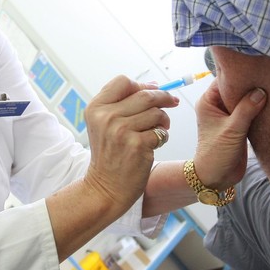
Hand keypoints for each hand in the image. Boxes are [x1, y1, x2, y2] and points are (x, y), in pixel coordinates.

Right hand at [82, 76, 178, 212]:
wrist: (105, 188)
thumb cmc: (109, 155)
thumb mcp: (103, 125)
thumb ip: (121, 104)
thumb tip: (153, 86)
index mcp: (96, 108)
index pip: (123, 82)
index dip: (142, 84)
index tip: (154, 90)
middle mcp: (106, 117)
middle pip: (145, 94)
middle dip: (164, 98)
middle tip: (173, 102)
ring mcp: (121, 131)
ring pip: (156, 113)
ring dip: (163, 121)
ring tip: (158, 130)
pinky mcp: (137, 145)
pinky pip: (161, 131)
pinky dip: (163, 137)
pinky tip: (154, 144)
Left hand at [193, 81, 266, 188]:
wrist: (217, 177)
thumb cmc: (216, 154)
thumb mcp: (232, 130)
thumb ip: (246, 110)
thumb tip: (260, 92)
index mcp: (209, 101)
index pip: (224, 79)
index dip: (240, 74)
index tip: (257, 69)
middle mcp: (218, 105)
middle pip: (236, 87)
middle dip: (251, 84)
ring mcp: (229, 114)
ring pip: (245, 99)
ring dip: (257, 97)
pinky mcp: (240, 124)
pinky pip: (251, 110)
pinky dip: (260, 108)